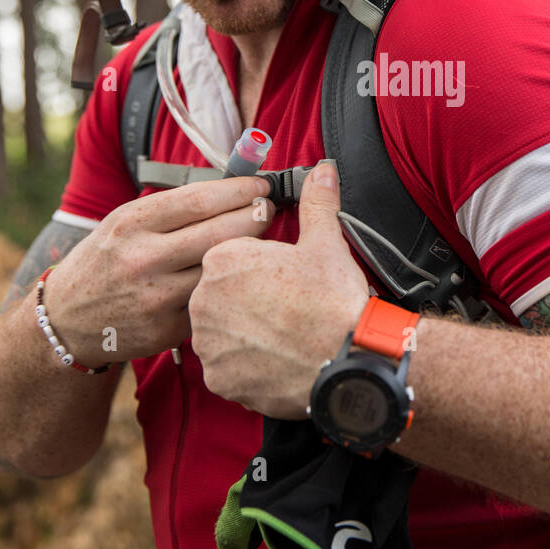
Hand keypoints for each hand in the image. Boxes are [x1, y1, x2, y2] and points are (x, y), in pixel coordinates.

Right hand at [43, 177, 275, 364]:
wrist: (67, 319)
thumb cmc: (107, 260)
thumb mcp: (124, 222)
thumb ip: (172, 209)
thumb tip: (233, 188)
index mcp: (132, 223)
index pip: (201, 200)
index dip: (240, 190)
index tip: (261, 185)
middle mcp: (142, 258)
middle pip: (220, 232)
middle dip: (255, 216)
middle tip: (269, 209)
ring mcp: (155, 297)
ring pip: (220, 269)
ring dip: (249, 252)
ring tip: (262, 241)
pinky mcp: (167, 329)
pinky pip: (210, 300)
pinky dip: (226, 286)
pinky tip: (238, 277)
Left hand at [189, 161, 370, 417]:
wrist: (345, 362)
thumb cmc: (333, 300)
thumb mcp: (326, 243)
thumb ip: (317, 204)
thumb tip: (323, 170)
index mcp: (223, 260)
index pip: (229, 259)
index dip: (258, 268)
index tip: (282, 278)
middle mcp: (203, 299)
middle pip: (219, 295)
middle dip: (247, 301)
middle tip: (284, 307)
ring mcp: (208, 342)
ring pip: (220, 332)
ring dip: (243, 333)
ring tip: (280, 334)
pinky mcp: (217, 378)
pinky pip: (225, 367)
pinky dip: (245, 365)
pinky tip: (274, 359)